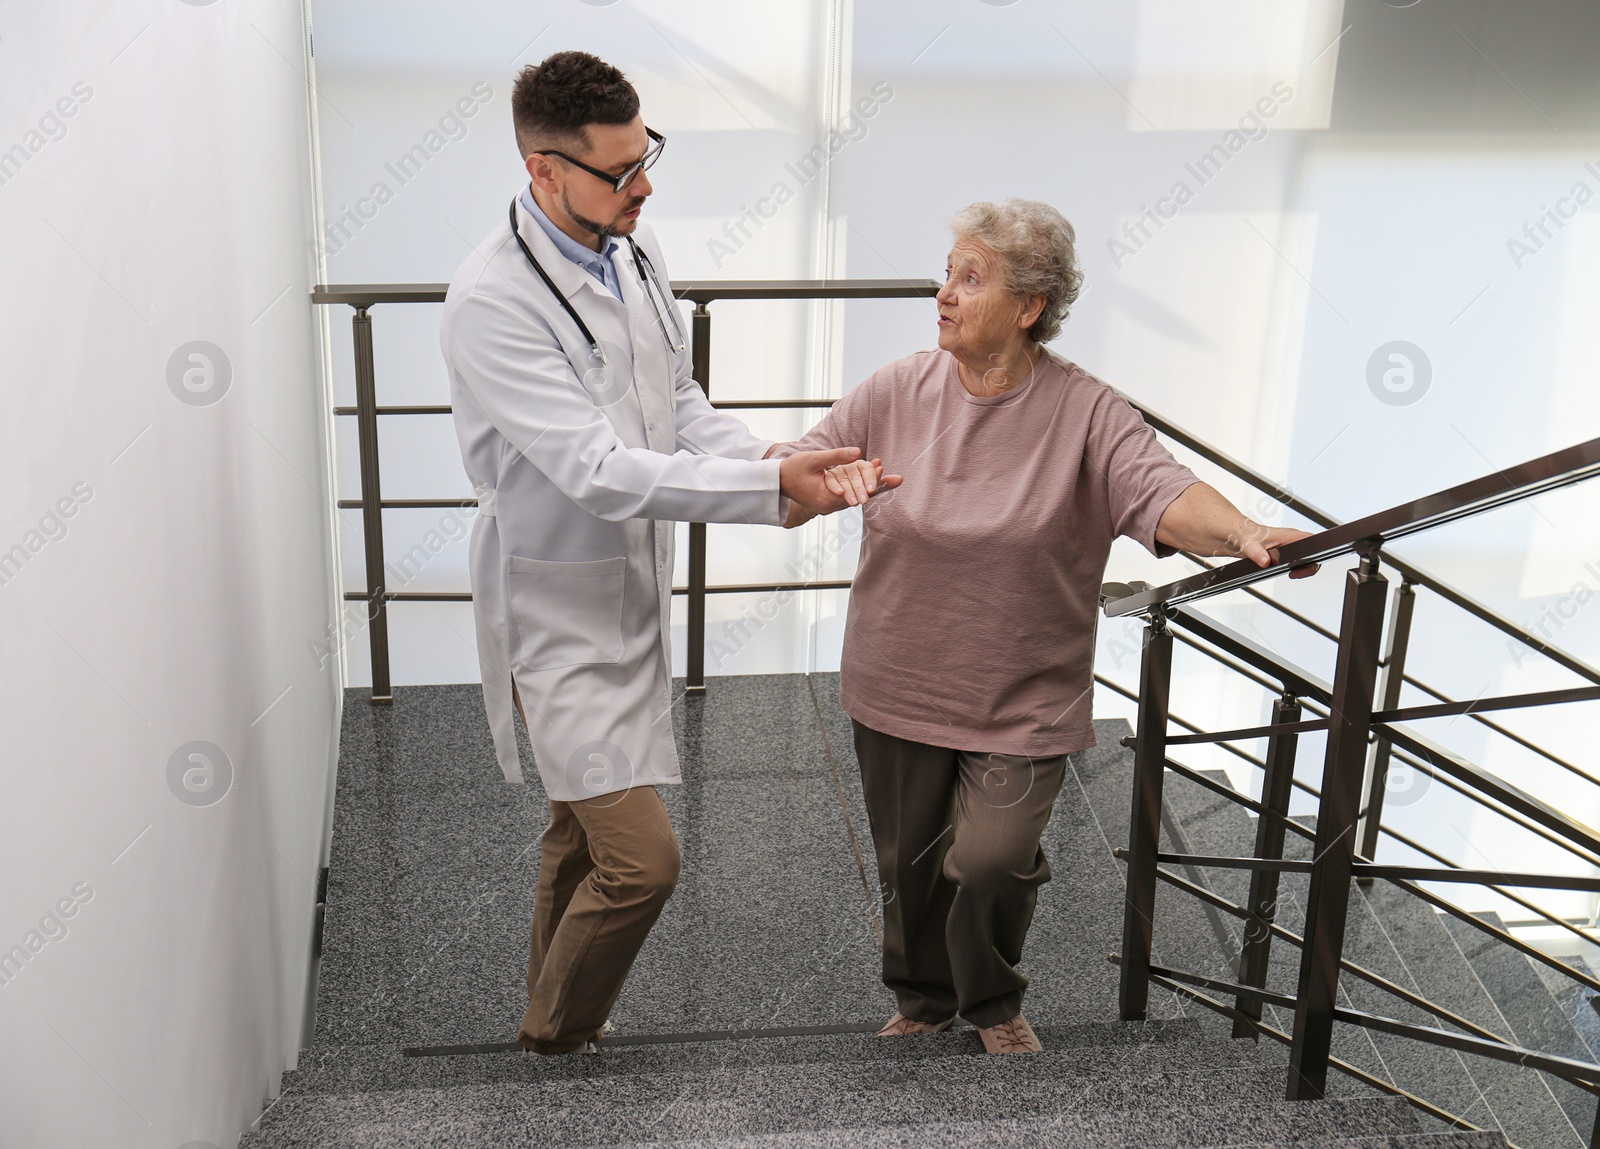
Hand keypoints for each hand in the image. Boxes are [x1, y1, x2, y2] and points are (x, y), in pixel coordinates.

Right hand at [779, 447, 901, 516]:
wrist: (776, 481)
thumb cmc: (792, 469)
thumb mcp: (814, 459)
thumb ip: (837, 456)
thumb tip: (859, 452)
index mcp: (826, 498)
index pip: (855, 491)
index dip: (870, 482)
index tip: (883, 471)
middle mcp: (829, 506)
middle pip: (859, 497)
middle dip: (877, 487)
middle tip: (896, 479)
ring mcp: (829, 506)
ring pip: (856, 497)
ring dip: (872, 488)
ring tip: (891, 480)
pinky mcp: (828, 502)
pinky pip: (849, 496)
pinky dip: (860, 488)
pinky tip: (873, 481)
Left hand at [1235, 525, 1319, 578]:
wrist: (1237, 534)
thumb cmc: (1244, 534)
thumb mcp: (1249, 545)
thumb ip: (1257, 554)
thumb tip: (1265, 562)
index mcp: (1287, 535)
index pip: (1311, 540)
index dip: (1313, 554)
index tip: (1302, 567)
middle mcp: (1290, 539)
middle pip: (1312, 551)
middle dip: (1308, 566)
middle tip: (1295, 574)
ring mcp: (1288, 546)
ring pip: (1305, 556)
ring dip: (1302, 567)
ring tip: (1293, 574)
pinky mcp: (1283, 552)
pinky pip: (1297, 560)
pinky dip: (1295, 567)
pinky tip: (1289, 572)